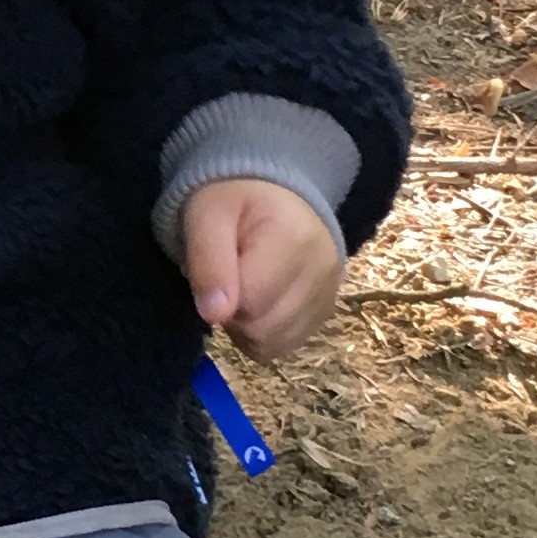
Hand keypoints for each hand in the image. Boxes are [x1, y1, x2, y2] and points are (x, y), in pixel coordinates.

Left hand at [182, 178, 342, 358]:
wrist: (272, 192)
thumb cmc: (234, 199)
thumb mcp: (206, 215)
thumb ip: (208, 262)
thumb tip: (214, 316)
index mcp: (295, 240)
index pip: (250, 301)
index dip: (221, 296)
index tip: (216, 270)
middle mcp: (323, 271)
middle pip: (263, 328)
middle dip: (232, 314)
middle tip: (226, 280)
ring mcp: (329, 294)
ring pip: (273, 344)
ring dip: (245, 328)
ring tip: (241, 290)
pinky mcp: (326, 311)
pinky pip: (285, 345)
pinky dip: (263, 334)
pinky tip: (257, 304)